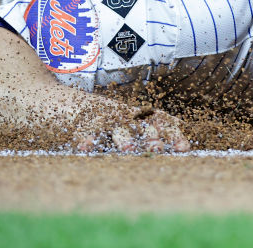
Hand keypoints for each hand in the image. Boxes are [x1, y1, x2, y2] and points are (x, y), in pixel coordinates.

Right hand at [71, 104, 190, 152]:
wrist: (67, 103)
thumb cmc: (107, 119)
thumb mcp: (130, 122)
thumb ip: (153, 131)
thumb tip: (182, 136)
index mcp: (138, 117)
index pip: (161, 123)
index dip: (173, 134)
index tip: (185, 148)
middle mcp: (125, 116)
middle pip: (141, 126)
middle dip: (150, 136)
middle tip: (158, 149)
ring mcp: (105, 118)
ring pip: (116, 127)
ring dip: (123, 138)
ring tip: (128, 149)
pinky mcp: (84, 123)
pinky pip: (85, 131)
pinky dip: (86, 138)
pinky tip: (85, 147)